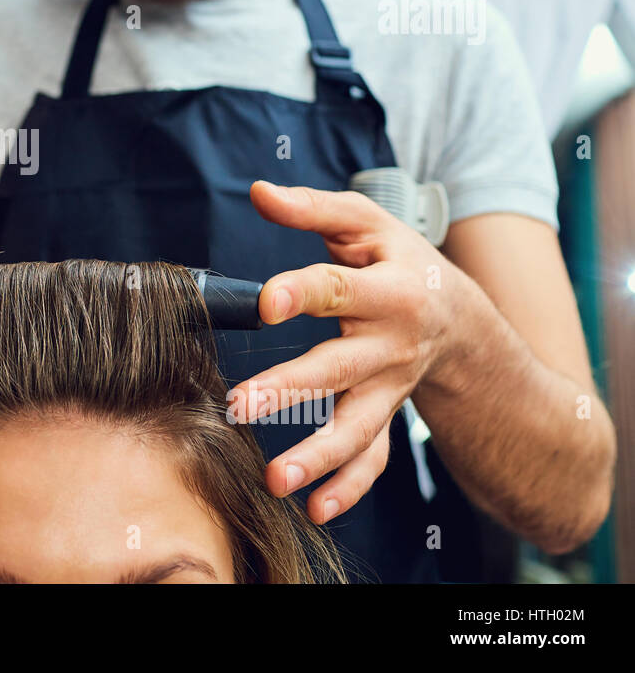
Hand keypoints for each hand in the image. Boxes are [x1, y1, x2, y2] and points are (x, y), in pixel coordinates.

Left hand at [226, 180, 486, 524]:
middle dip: (291, 388)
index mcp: (388, 289)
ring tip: (275, 482)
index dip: (302, 292)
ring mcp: (390, 387)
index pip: (338, 289)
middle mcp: (392, 344)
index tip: (263, 302)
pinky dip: (349, 487)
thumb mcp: (366, 224)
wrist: (460, 316)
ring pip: (357, 427)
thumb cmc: (399, 260)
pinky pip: (374, 457)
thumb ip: (313, 208)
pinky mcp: (386, 415)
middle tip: (242, 405)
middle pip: (339, 368)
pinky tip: (314, 510)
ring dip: (317, 457)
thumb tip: (258, 191)